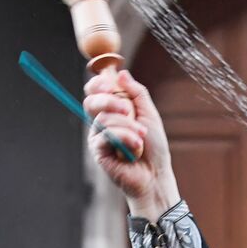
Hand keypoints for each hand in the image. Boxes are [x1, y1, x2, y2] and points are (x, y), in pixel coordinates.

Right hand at [83, 69, 180, 217]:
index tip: (110, 84)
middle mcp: (102, 122)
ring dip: (127, 126)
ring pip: (103, 118)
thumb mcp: (149, 115)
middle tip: (126, 109)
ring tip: (142, 137)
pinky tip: (136, 147)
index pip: (95, 91)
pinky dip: (124, 138)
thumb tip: (121, 73)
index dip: (98, 84)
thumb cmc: (154, 147)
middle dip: (108, 100)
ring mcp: (98, 137)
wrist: (155, 174)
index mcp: (113, 111)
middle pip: (91, 101)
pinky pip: (105, 136)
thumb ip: (137, 93)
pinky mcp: (98, 151)